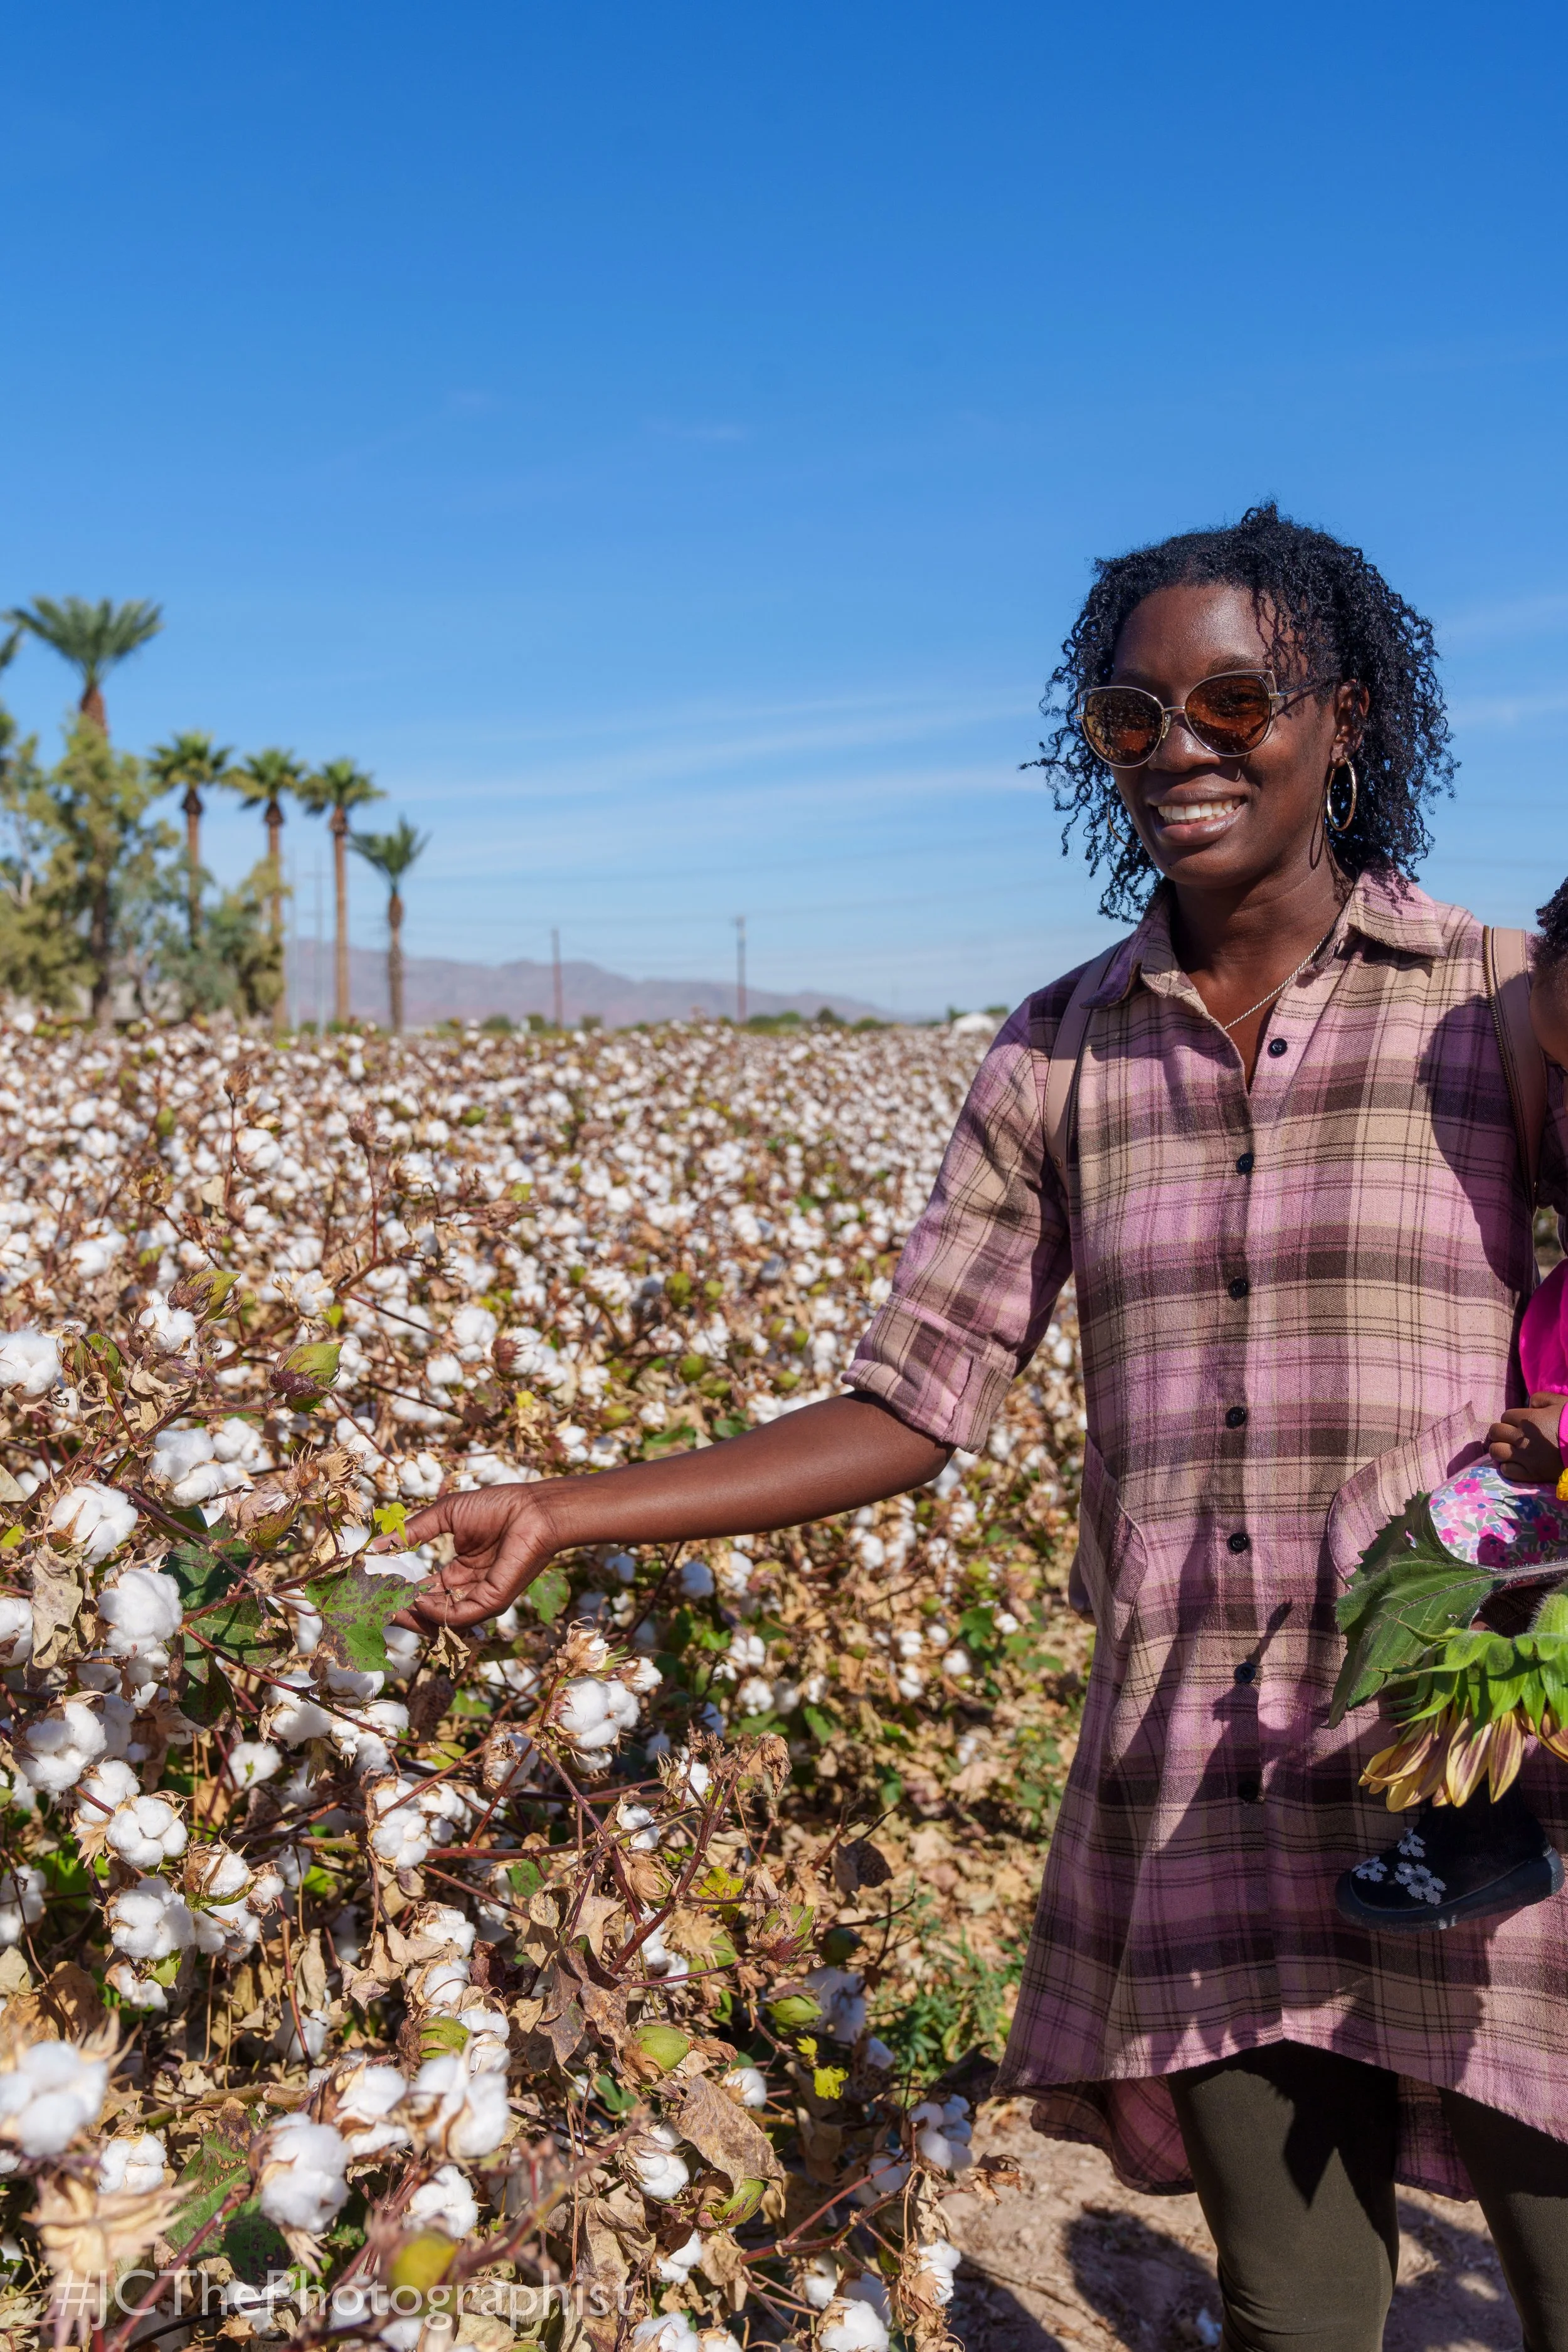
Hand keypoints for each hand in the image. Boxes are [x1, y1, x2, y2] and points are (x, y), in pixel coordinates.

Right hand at [373, 1483, 563, 1629]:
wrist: (531, 1508)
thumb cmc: (495, 1507)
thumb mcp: (446, 1515)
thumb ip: (413, 1531)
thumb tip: (378, 1545)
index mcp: (460, 1572)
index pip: (426, 1592)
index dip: (402, 1593)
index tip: (378, 1589)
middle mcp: (470, 1590)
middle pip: (431, 1612)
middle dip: (404, 1612)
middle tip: (379, 1608)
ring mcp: (482, 1598)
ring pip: (443, 1620)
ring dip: (415, 1616)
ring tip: (391, 1607)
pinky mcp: (494, 1601)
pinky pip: (461, 1615)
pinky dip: (438, 1612)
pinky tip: (420, 1600)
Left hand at [1486, 1394, 1567, 1486]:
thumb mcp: (1559, 1403)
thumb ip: (1540, 1399)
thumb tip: (1529, 1404)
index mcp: (1527, 1419)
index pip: (1505, 1416)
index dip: (1512, 1419)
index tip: (1521, 1423)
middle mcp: (1521, 1438)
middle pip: (1495, 1433)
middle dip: (1502, 1432)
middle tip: (1511, 1436)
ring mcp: (1525, 1457)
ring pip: (1496, 1452)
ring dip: (1500, 1449)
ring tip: (1510, 1450)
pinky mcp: (1531, 1474)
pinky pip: (1507, 1471)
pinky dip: (1508, 1467)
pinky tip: (1516, 1464)